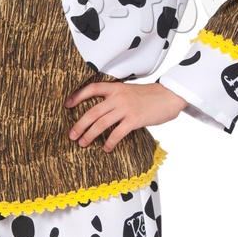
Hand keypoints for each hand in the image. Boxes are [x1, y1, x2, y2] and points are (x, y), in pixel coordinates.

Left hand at [65, 82, 187, 151]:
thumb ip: (116, 97)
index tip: (67, 105)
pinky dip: (109, 142)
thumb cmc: (149, 96)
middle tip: (71, 135)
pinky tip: (106, 148)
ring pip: (101, 123)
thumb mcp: (130, 91)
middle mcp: (118, 97)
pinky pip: (117, 133)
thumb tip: (101, 110)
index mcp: (115, 88)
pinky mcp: (134, 120)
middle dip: (79, 125)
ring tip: (82, 143)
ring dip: (89, 135)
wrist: (170, 96)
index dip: (77, 96)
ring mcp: (126, 108)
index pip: (91, 88)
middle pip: (92, 111)